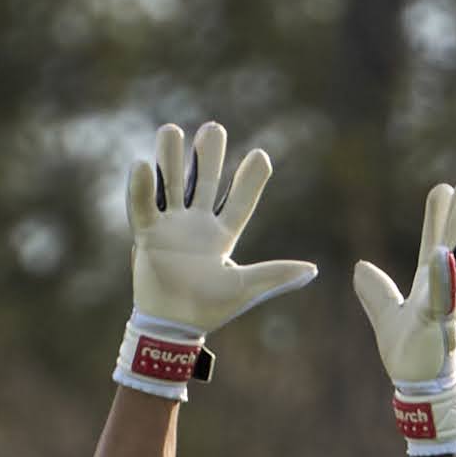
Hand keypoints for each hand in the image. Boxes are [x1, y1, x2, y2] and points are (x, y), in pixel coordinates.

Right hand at [125, 122, 317, 339]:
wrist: (173, 328)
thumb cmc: (209, 308)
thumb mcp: (245, 287)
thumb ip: (275, 275)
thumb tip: (314, 270)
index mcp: (222, 235)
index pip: (239, 201)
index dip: (250, 180)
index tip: (261, 156)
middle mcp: (197, 225)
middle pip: (204, 182)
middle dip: (208, 156)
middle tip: (214, 128)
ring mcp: (171, 227)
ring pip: (171, 184)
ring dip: (171, 158)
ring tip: (171, 129)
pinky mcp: (147, 235)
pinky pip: (143, 207)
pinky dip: (141, 188)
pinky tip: (142, 163)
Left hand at [350, 178, 455, 389]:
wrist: (418, 389)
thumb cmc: (410, 354)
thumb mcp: (386, 316)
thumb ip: (375, 292)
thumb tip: (359, 267)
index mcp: (431, 286)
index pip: (436, 244)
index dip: (439, 218)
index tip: (445, 188)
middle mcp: (443, 292)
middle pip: (453, 247)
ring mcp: (444, 306)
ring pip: (455, 266)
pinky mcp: (439, 325)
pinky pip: (442, 299)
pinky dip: (443, 278)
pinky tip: (444, 255)